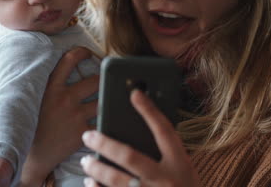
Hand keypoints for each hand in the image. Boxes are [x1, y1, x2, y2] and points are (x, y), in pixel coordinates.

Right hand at [20, 47, 98, 185]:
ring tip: (113, 98)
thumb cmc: (32, 124)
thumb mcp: (33, 99)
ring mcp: (75, 115)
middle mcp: (64, 98)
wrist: (32, 155)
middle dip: (104, 79)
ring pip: (102, 100)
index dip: (81, 53)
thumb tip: (45, 65)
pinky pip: (102, 120)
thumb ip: (45, 84)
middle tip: (108, 79)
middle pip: (95, 81)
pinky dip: (107, 118)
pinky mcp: (83, 132)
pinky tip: (110, 117)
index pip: (68, 61)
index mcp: (51, 88)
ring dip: (108, 99)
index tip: (88, 53)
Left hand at [80, 90, 199, 186]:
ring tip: (86, 161)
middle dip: (105, 144)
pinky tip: (90, 183)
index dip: (149, 111)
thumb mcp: (184, 171)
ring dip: (97, 169)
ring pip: (117, 181)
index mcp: (180, 164)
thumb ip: (165, 155)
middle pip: (130, 157)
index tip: (134, 93)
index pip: (164, 131)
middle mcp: (166, 180)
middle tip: (88, 135)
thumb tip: (135, 133)